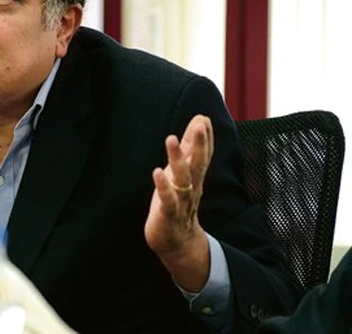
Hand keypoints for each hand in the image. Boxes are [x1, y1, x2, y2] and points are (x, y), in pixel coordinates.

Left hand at [144, 114, 213, 291]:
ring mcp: (180, 201)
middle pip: (198, 164)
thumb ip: (190, 150)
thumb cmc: (176, 203)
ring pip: (182, 179)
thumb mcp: (182, 174)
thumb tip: (199, 123)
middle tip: (200, 124)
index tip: (204, 118)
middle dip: (199, 144)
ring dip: (177, 159)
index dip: (204, 138)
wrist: (177, 243)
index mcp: (194, 179)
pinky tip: (157, 171)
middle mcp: (191, 188)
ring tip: (171, 138)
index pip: (203, 156)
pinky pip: (167, 200)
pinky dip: (163, 186)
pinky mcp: (168, 214)